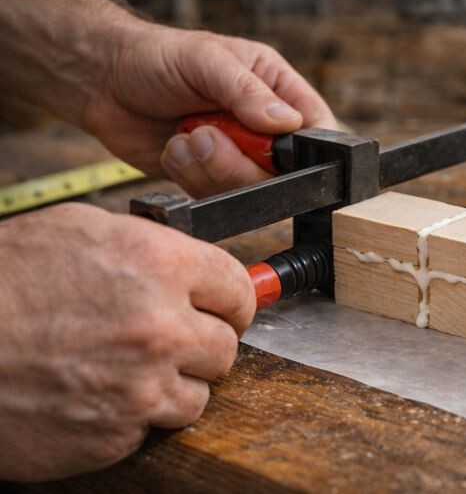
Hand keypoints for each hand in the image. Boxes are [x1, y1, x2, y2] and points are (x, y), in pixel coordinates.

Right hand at [0, 203, 254, 480]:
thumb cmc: (1, 284)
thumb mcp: (79, 232)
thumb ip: (150, 247)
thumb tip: (194, 266)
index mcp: (159, 266)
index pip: (239, 289)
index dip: (232, 299)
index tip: (225, 307)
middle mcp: (161, 328)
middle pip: (226, 346)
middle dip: (200, 342)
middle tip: (166, 338)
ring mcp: (141, 387)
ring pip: (197, 394)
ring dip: (170, 384)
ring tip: (122, 367)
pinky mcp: (117, 434)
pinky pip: (152, 427)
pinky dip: (133, 415)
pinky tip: (97, 393)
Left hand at [81, 22, 336, 196]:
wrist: (103, 80)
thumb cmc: (157, 57)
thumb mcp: (207, 61)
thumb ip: (248, 92)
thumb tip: (287, 122)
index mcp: (276, 90)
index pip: (315, 129)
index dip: (304, 150)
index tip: (273, 149)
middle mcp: (262, 127)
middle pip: (282, 173)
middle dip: (240, 162)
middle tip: (207, 134)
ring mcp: (236, 155)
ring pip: (246, 190)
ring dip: (209, 168)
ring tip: (186, 135)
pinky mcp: (208, 177)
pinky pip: (213, 196)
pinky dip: (189, 176)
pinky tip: (176, 148)